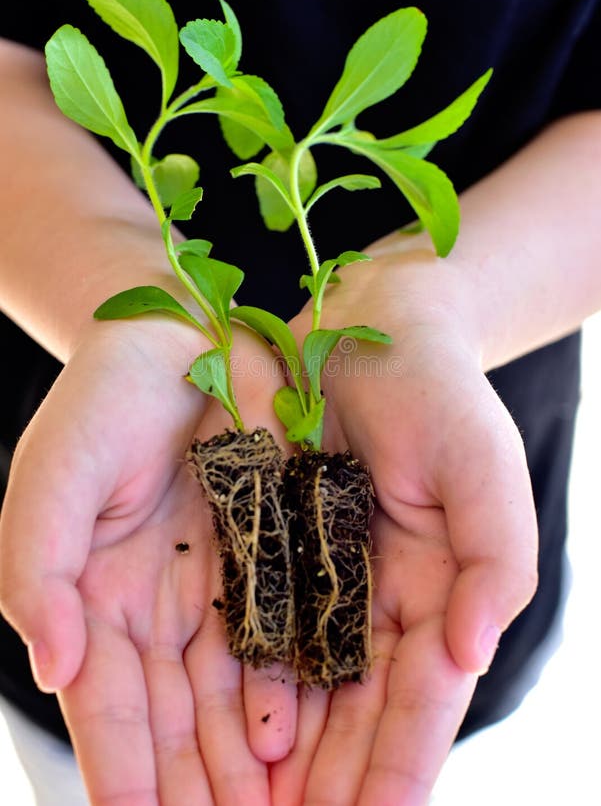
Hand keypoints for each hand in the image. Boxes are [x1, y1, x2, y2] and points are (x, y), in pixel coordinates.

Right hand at [0, 317, 297, 804]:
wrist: (180, 337)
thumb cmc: (102, 400)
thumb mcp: (50, 477)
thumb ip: (38, 572)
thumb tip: (53, 668)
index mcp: (97, 598)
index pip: (108, 707)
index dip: (122, 773)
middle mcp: (160, 608)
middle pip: (173, 722)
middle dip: (192, 791)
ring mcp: (220, 587)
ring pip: (230, 698)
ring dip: (244, 768)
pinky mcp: (275, 558)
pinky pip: (284, 639)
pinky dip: (288, 697)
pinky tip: (300, 747)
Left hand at [271, 245, 538, 804]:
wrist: (371, 330)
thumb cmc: (440, 394)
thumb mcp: (485, 468)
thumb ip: (497, 560)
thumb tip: (472, 652)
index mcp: (440, 594)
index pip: (424, 698)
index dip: (402, 764)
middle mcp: (380, 603)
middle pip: (359, 713)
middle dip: (335, 783)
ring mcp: (325, 582)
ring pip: (305, 689)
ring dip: (286, 759)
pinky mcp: (276, 553)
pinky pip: (258, 630)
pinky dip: (246, 688)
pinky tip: (222, 737)